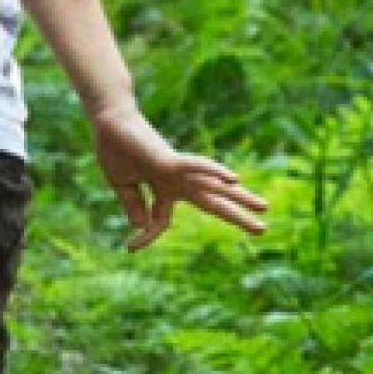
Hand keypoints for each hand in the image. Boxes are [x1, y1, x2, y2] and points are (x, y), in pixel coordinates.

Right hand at [90, 104, 267, 250]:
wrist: (108, 125)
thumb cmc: (115, 150)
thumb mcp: (123, 186)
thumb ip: (133, 205)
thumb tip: (141, 226)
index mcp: (164, 189)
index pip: (161, 220)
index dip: (147, 237)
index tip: (129, 248)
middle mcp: (177, 181)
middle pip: (212, 202)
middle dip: (236, 215)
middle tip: (262, 229)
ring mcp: (176, 170)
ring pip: (213, 186)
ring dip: (239, 196)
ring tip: (264, 207)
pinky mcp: (170, 159)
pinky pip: (197, 166)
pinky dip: (214, 171)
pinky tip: (233, 178)